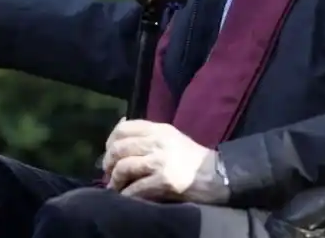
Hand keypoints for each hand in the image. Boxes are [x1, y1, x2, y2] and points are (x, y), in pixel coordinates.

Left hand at [103, 119, 228, 203]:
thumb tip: (119, 130)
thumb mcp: (170, 137)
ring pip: (124, 167)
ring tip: (116, 186)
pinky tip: (126, 196)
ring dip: (115, 180)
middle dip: (108, 163)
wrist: (216, 175)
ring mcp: (160, 161)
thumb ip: (147, 134)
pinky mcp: (164, 181)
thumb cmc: (191, 157)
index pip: (123, 128)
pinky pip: (135, 188)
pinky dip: (126, 194)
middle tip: (109, 172)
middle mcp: (157, 142)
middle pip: (119, 148)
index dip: (110, 141)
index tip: (109, 153)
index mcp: (158, 129)